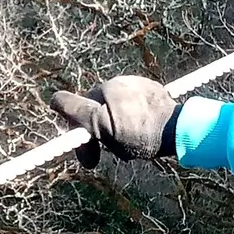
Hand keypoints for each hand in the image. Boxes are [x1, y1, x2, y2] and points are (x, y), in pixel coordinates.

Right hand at [49, 76, 178, 167]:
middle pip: (94, 109)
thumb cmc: (142, 134)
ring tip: (128, 141)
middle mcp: (116, 83)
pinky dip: (130, 116)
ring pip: (112, 106)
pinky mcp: (150, 88)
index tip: (82, 142)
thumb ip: (77, 114)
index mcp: (103, 91)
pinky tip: (141, 129)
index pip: (72, 103)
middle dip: (98, 128)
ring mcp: (135, 83)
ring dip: (114, 123)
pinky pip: (131, 102)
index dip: (74, 125)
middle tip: (108, 149)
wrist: (181, 129)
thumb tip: (53, 100)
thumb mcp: (104, 128)